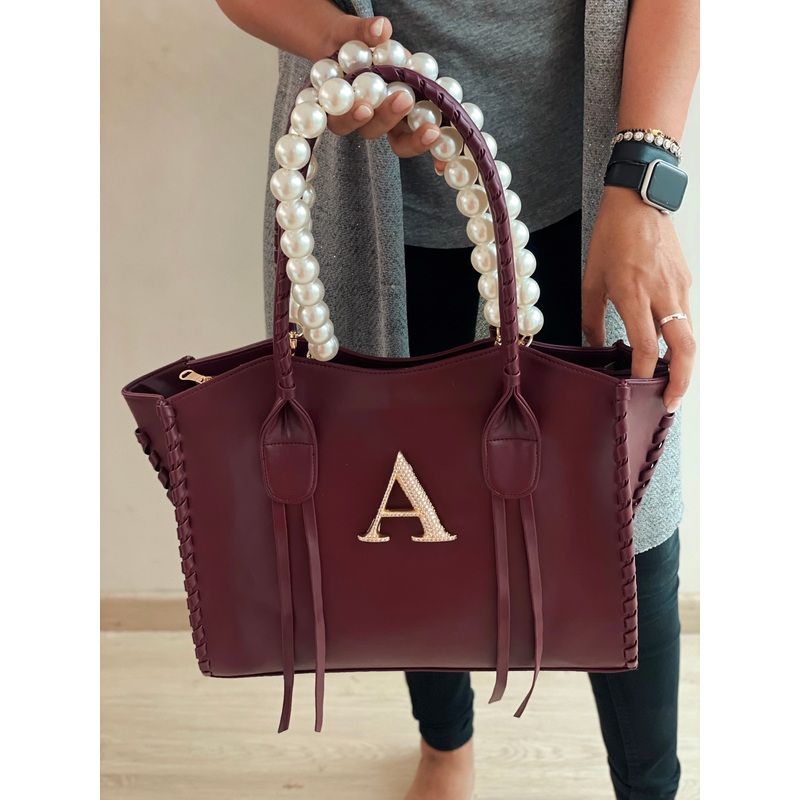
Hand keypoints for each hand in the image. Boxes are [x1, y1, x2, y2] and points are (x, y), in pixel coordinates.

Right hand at [325, 16, 442, 157]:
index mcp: (341, 103)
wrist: (365, 50)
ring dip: (415, 139)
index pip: (339, 119)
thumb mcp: (349, 33)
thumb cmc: (349, 42)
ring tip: (434, 130)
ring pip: (399, 141)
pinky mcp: (411, 123)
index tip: (365, 108)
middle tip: (404, 98)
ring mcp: (390, 124)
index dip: (351, 118)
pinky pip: (423, 137)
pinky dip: (435, 147)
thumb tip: (381, 28)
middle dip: (387, 118)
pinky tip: (445, 156)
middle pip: (371, 131)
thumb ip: (362, 32)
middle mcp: (365, 120)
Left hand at [581, 186, 695, 412]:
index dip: (644, 374)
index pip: (647, 346)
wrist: (639, 200)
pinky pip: (683, 316)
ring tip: (665, 382)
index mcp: (633, 293)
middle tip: (668, 403)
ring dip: (679, 363)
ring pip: (687, 334)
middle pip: (684, 348)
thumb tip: (594, 347)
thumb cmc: (611, 238)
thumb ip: (591, 318)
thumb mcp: (592, 279)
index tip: (637, 390)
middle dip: (680, 381)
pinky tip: (662, 348)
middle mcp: (662, 293)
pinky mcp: (685, 281)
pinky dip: (675, 338)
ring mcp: (678, 287)